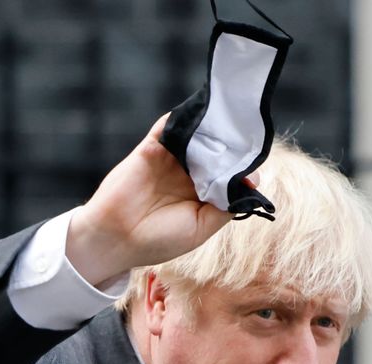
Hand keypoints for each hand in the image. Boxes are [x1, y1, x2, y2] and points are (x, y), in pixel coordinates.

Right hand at [66, 115, 238, 286]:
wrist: (116, 238)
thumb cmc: (159, 239)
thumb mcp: (201, 228)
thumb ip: (226, 206)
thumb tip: (253, 181)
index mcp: (201, 195)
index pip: (227, 173)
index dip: (241, 165)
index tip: (255, 158)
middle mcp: (187, 175)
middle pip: (213, 151)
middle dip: (229, 143)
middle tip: (246, 133)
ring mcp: (169, 160)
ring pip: (195, 137)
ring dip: (210, 129)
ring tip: (228, 122)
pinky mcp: (151, 148)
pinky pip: (169, 127)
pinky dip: (185, 119)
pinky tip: (201, 116)